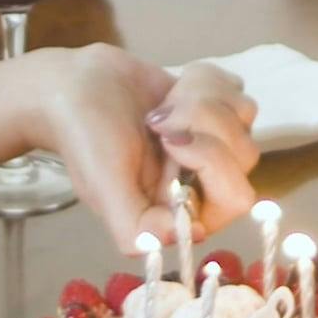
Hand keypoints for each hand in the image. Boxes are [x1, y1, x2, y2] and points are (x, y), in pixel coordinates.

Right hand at [19, 44, 258, 246]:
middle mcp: (202, 181)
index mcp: (183, 211)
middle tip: (158, 120)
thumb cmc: (84, 138)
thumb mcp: (104, 189)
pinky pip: (237, 89)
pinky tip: (169, 90)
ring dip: (198, 100)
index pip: (236, 198)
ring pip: (244, 116)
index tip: (168, 142)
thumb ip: (137, 227)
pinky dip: (203, 80)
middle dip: (202, 124)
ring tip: (158, 107)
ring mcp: (211, 140)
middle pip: (246, 154)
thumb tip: (191, 238)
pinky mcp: (213, 105)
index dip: (210, 163)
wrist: (72, 84)